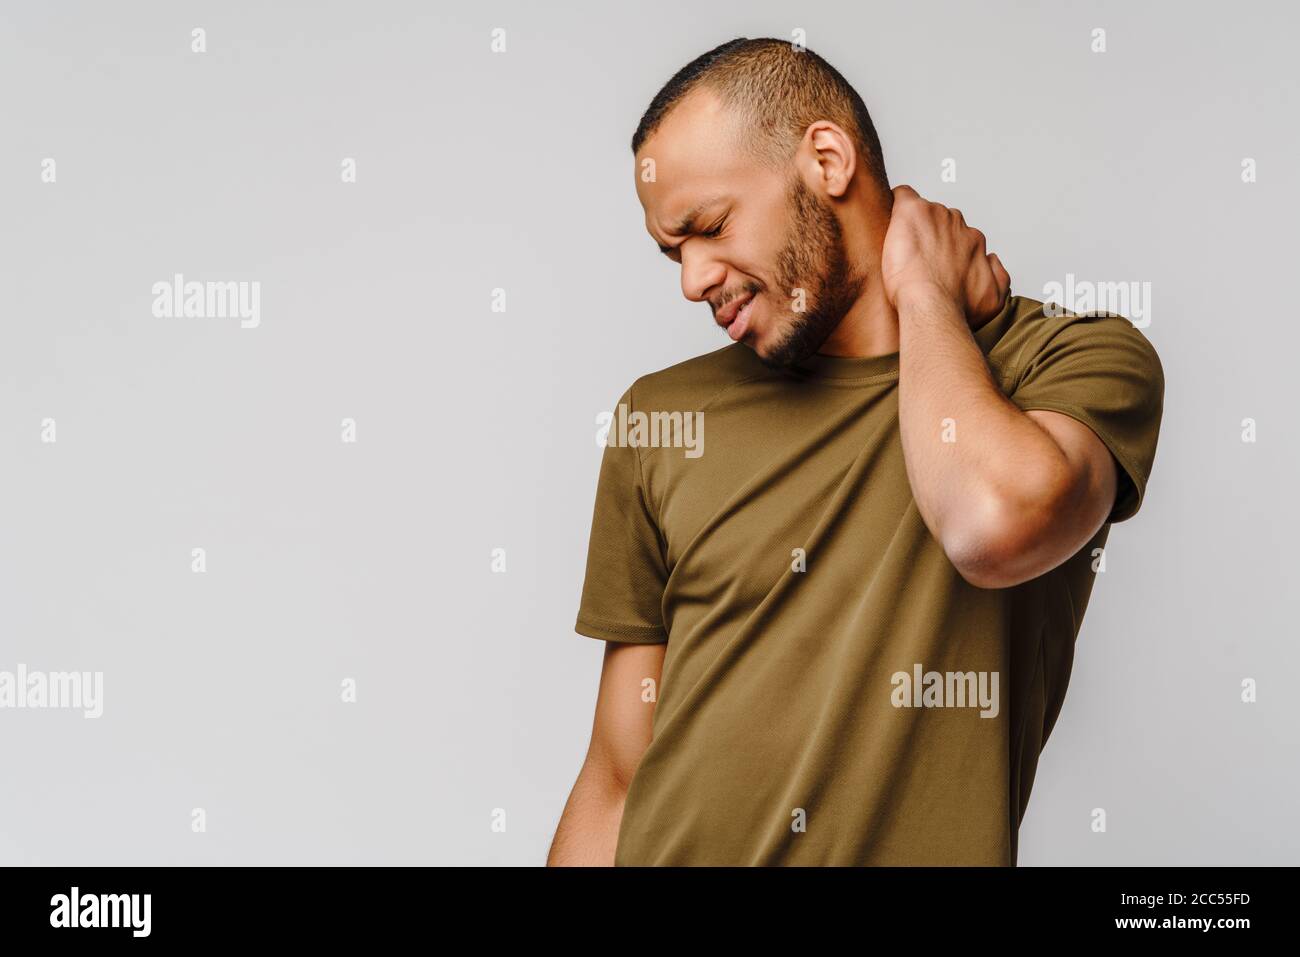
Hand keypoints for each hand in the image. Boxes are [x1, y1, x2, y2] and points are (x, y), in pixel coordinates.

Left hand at [880, 185, 1010, 326]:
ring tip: (900, 248)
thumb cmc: (956, 309)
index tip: (932, 263)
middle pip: (940, 222)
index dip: (943, 249)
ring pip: (922, 212)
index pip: (958, 236)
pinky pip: (903, 196)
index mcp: (973, 242)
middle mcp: (958, 225)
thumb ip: (999, 276)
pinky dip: (896, 204)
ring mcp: (935, 215)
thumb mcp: (993, 299)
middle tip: (914, 258)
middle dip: (929, 236)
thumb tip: (992, 259)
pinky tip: (890, 219)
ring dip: (912, 227)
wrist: (932, 306)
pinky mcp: (913, 212)